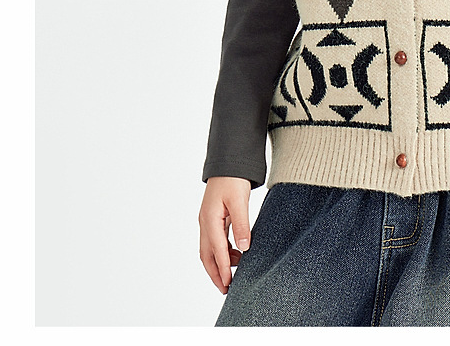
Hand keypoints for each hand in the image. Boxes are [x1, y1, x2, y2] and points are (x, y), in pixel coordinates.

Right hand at [198, 176, 251, 292]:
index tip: (228, 284)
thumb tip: (244, 249)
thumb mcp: (239, 201)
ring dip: (219, 262)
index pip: (216, 250)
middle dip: (215, 273)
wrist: (229, 161)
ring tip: (233, 274)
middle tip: (225, 289)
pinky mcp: (214, 217)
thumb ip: (241, 225)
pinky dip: (223, 251)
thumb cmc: (233, 178)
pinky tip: (235, 255)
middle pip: (207, 254)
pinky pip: (216, 239)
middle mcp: (205, 222)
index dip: (222, 269)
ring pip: (210, 248)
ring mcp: (208, 220)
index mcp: (209, 219)